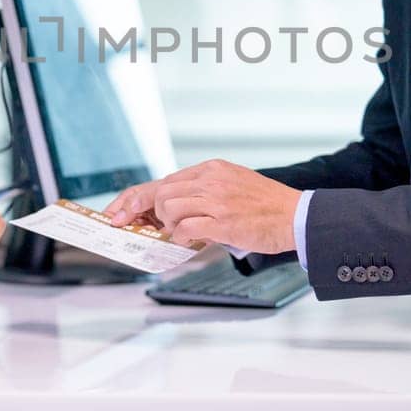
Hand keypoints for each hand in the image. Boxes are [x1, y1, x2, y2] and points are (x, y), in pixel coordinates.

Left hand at [105, 160, 299, 254]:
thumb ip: (202, 192)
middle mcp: (211, 180)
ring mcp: (217, 200)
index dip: (133, 198)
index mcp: (211, 169)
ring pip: (169, 208)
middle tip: (149, 227)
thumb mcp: (231, 184)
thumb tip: (170, 209)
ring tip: (182, 232)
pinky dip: (181, 237)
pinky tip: (190, 240)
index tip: (116, 212)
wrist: (295, 216)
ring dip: (169, 225)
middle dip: (148, 214)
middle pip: (160, 193)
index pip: (163, 181)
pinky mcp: (224, 221)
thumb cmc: (264, 205)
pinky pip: (186, 228)